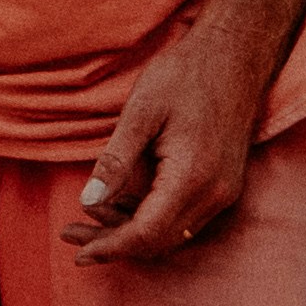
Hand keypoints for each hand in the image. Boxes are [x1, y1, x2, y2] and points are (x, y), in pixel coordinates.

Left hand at [66, 18, 280, 265]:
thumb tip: (88, 202)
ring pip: (171, 234)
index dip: (110, 247)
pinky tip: (118, 204)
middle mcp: (215, 193)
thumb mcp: (141, 113)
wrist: (236, 54)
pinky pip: (183, 219)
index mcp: (193, 177)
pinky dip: (150, 219)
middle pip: (158, 242)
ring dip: (129, 233)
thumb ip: (115, 162)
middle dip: (113, 244)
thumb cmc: (186, 75)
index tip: (77, 251)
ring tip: (85, 221)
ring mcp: (224, 192)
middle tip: (70, 235)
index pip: (146, 233)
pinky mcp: (224, 185)